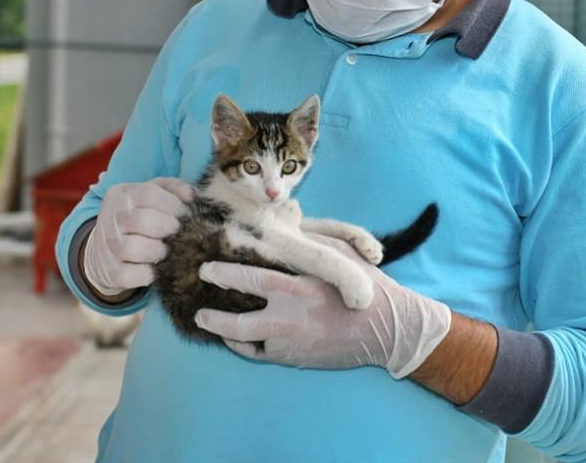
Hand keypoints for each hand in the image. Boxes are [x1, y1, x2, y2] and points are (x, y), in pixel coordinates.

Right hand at [83, 177, 193, 296]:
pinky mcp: (111, 272)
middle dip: (169, 228)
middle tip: (180, 233)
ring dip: (158, 251)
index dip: (173, 204)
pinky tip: (157, 267)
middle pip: (142, 221)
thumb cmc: (140, 217)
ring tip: (167, 250)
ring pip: (133, 248)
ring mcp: (107, 246)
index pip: (148, 194)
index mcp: (121, 194)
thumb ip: (174, 188)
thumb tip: (191, 195)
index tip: (186, 214)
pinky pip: (131, 274)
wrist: (107, 249)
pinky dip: (149, 273)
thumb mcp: (154, 195)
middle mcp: (110, 218)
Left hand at [193, 235, 450, 378]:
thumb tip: (282, 225)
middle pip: (241, 322)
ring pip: (247, 342)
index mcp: (300, 287)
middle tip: (198, 310)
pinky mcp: (297, 360)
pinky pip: (262, 355)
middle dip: (214, 316)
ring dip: (225, 333)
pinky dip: (246, 347)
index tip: (206, 269)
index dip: (225, 274)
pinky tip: (235, 339)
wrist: (386, 330)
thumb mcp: (339, 254)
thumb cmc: (363, 286)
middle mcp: (292, 318)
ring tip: (209, 323)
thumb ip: (308, 244)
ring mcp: (293, 343)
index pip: (252, 279)